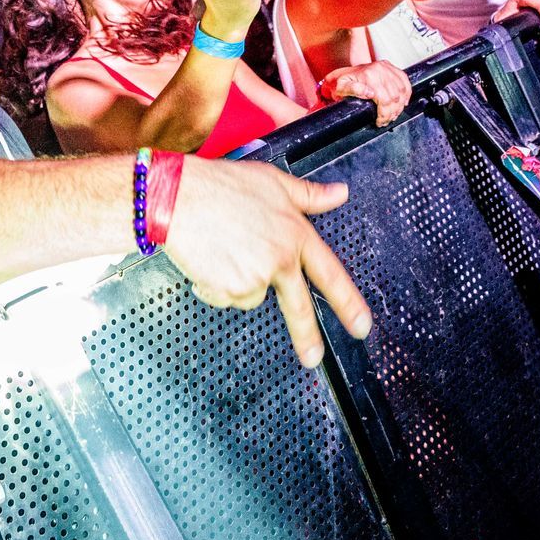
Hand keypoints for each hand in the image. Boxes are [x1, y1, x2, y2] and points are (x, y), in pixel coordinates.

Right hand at [162, 159, 369, 367]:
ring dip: (237, 281)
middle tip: (313, 358)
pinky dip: (215, 285)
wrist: (178, 196)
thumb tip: (339, 193)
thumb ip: (309, 195)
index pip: (331, 274)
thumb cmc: (220, 185)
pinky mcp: (229, 289)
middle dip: (307, 337)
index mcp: (295, 234)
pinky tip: (208, 258)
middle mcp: (279, 259)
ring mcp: (255, 277)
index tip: (361, 324)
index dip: (348, 302)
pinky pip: (224, 297)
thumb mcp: (273, 182)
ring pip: (252, 295)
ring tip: (222, 249)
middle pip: (299, 308)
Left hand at [318, 60, 412, 122]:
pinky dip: (406, 93)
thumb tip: (369, 93)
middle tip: (386, 121)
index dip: (384, 114)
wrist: (343, 72)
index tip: (380, 122)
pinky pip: (404, 80)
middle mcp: (379, 69)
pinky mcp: (390, 67)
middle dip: (392, 113)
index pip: (385, 100)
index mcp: (368, 75)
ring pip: (402, 90)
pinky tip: (403, 102)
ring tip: (393, 115)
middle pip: (395, 97)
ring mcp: (386, 67)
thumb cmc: (341, 83)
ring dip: (400, 106)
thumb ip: (354, 90)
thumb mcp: (341, 88)